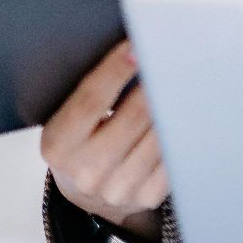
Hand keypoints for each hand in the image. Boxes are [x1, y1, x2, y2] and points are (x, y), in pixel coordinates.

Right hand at [40, 41, 166, 241]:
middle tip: (168, 55)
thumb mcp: (66, 122)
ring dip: (173, 105)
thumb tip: (132, 53)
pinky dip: (180, 132)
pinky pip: (172, 158)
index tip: (135, 44)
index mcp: (58, 145)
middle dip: (153, 82)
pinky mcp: (147, 197)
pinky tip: (184, 113)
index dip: (115, 69)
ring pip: (158, 137)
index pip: (91, 100)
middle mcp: (86, 171)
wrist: (86, 195)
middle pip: (132, 116)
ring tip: (181, 80)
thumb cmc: (78, 143)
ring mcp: (118, 188)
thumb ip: (89, 97)